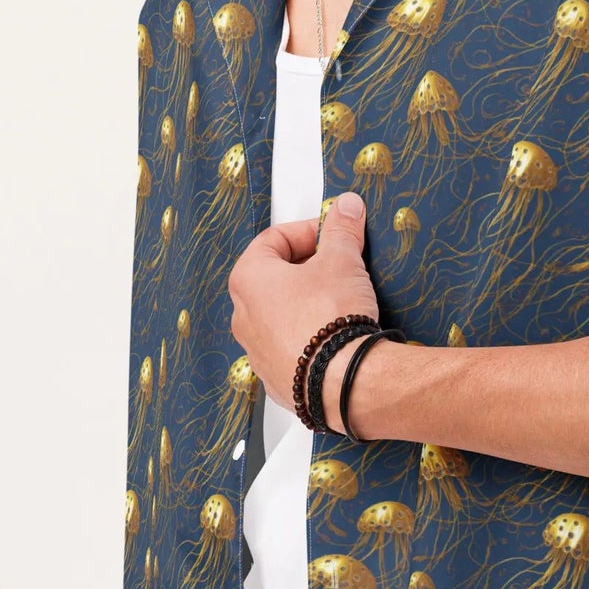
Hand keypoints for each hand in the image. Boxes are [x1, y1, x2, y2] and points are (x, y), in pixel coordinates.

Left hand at [227, 190, 379, 415]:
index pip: (274, 238)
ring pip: (280, 312)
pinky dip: (309, 334)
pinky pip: (289, 345)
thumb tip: (346, 207)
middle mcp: (243, 315)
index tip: (332, 234)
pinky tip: (334, 334)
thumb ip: (341, 228)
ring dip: (306, 301)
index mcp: (248, 279)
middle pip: (274, 275)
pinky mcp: (275, 377)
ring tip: (339, 300)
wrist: (343, 381)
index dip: (308, 231)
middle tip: (338, 263)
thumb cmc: (331, 321)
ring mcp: (256, 350)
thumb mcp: (342, 260)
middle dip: (308, 265)